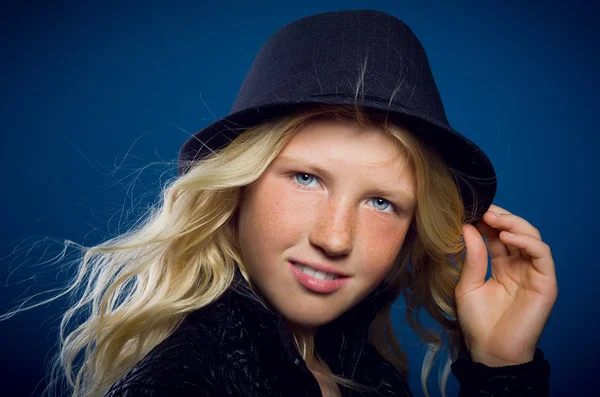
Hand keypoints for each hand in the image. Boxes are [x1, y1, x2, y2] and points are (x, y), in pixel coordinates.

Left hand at [455, 204, 557, 366]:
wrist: (490, 351)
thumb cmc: (478, 322)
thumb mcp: (468, 284)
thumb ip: (472, 257)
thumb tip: (468, 227)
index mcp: (502, 265)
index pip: (498, 235)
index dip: (486, 221)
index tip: (469, 211)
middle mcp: (519, 266)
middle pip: (515, 231)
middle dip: (499, 217)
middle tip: (482, 209)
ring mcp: (534, 273)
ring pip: (531, 237)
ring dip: (513, 223)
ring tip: (492, 218)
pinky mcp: (546, 283)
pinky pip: (542, 255)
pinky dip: (527, 241)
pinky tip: (507, 236)